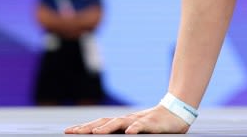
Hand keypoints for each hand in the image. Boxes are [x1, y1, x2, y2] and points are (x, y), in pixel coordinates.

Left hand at [65, 105, 190, 133]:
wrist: (177, 112)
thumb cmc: (155, 124)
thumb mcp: (136, 130)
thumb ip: (124, 132)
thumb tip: (104, 136)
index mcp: (122, 122)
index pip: (100, 123)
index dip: (84, 127)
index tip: (68, 131)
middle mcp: (128, 120)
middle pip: (105, 122)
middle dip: (88, 127)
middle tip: (72, 132)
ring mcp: (139, 120)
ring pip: (121, 122)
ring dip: (108, 128)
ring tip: (96, 133)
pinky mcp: (153, 123)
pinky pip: (143, 125)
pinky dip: (136, 128)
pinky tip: (130, 132)